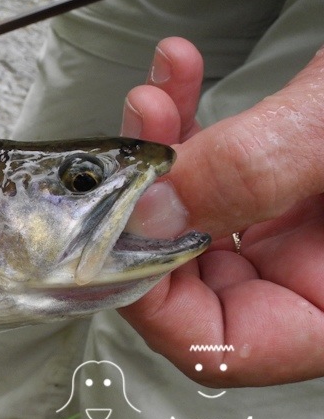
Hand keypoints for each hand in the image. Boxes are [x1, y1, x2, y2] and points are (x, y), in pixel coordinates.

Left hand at [119, 37, 323, 385]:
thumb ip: (257, 169)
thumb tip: (149, 214)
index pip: (222, 347)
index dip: (153, 299)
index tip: (115, 228)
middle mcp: (323, 283)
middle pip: (195, 282)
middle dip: (147, 206)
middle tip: (133, 142)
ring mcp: (310, 238)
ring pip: (197, 218)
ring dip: (165, 153)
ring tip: (159, 92)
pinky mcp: (300, 187)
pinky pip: (225, 172)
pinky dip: (196, 124)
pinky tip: (179, 70)